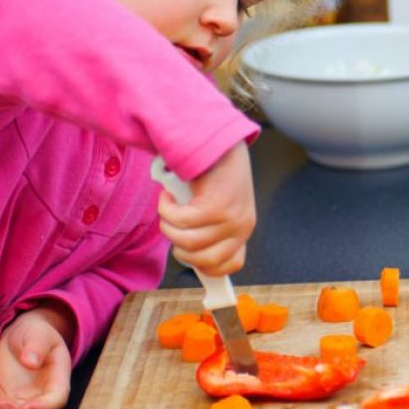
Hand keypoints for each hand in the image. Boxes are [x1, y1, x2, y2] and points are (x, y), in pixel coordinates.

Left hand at [0, 303, 72, 408]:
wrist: (21, 336)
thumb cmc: (35, 332)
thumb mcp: (37, 333)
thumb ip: (36, 346)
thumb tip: (31, 362)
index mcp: (58, 377)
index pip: (57, 400)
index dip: (43, 408)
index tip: (25, 408)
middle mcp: (44, 393)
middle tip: (0, 401)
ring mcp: (26, 399)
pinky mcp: (9, 398)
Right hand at [156, 141, 255, 276]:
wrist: (218, 141)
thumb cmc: (214, 172)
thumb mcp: (220, 206)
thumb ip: (211, 230)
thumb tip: (190, 254)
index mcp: (243, 229)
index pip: (230, 265)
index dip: (204, 266)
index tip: (186, 254)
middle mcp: (241, 227)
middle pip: (202, 260)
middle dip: (178, 246)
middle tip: (172, 225)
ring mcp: (230, 219)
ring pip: (186, 242)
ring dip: (168, 225)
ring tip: (168, 208)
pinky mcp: (215, 206)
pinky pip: (180, 221)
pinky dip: (166, 209)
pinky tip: (167, 196)